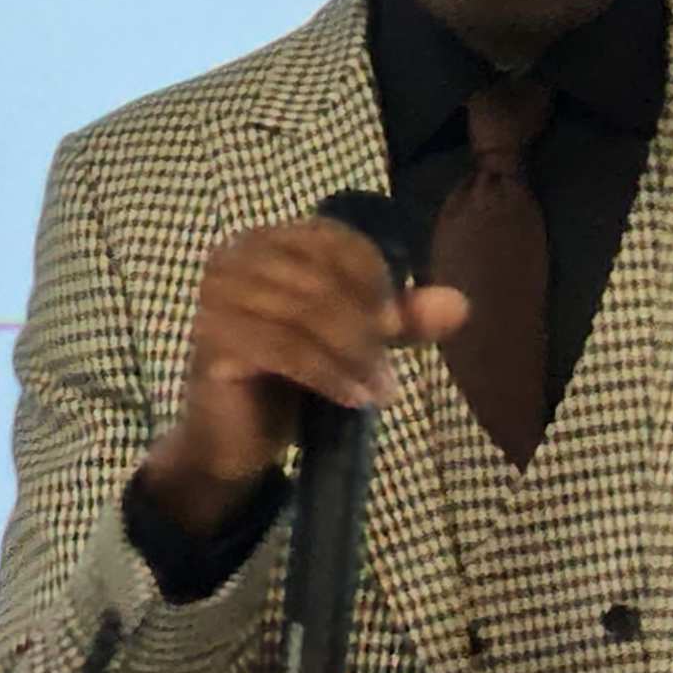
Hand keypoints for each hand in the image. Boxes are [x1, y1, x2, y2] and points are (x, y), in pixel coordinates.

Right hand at [140, 222, 467, 534]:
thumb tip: (461, 304)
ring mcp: (217, 295)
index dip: (375, 278)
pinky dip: (328, 375)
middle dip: (366, 325)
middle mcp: (236, 255)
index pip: (335, 242)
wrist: (234, 433)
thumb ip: (403, 317)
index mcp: (271, 239)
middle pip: (321, 279)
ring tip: (380, 390)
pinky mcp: (212, 340)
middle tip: (391, 368)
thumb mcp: (356, 339)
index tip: (401, 325)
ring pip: (306, 315)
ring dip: (353, 356)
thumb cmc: (292, 373)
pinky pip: (285, 351)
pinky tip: (355, 399)